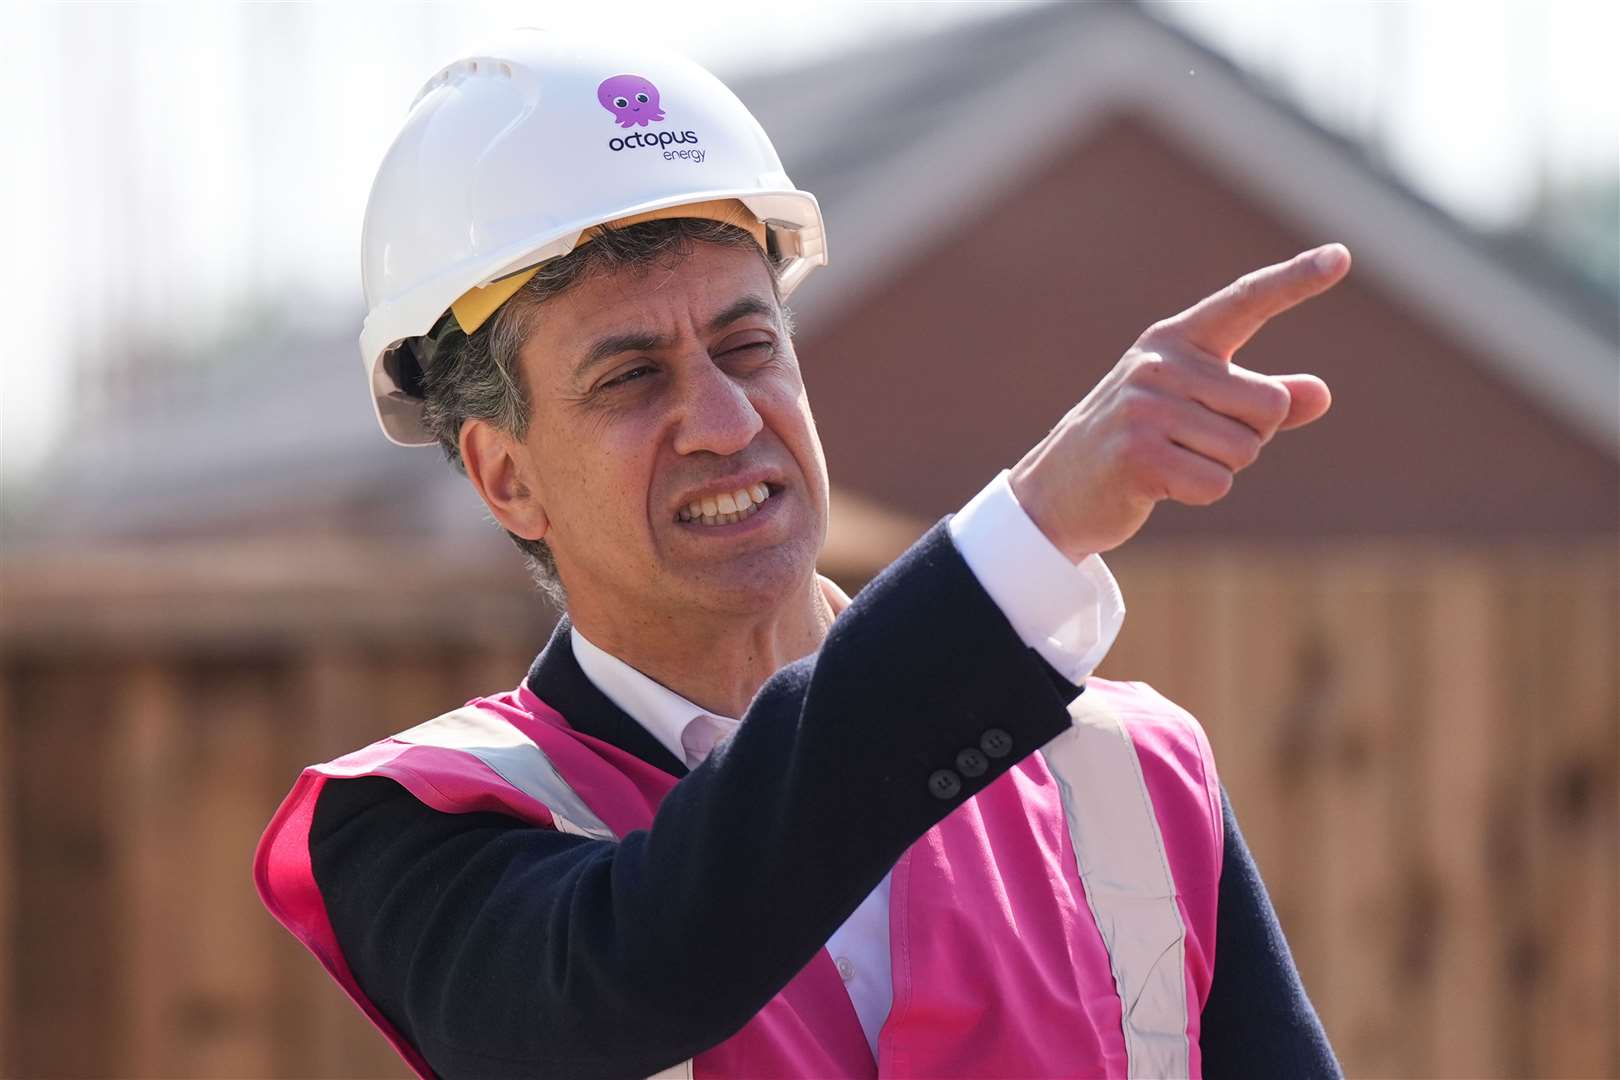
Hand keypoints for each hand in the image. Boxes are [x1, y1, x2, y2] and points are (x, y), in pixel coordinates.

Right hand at [1009, 244, 1350, 559]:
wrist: (1057, 490)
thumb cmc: (1139, 444)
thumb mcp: (1198, 410)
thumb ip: (1260, 401)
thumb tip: (1321, 394)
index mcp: (1176, 341)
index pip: (1245, 302)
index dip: (1295, 280)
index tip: (1340, 256)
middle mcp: (1159, 364)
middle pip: (1269, 405)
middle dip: (1249, 437)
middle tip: (1192, 442)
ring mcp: (1145, 407)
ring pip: (1246, 449)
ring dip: (1221, 469)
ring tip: (1172, 461)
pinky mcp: (1138, 455)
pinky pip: (1217, 483)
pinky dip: (1200, 492)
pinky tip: (1160, 485)